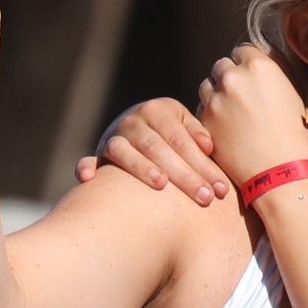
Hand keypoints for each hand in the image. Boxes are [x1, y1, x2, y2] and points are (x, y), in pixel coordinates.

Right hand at [75, 97, 231, 205]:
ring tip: (161, 184)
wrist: (138, 129)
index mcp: (159, 110)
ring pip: (123, 151)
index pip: (182, 140)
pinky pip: (89, 160)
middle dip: (184, 175)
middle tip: (205, 198)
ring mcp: (113, 136)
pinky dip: (86, 167)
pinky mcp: (98, 154)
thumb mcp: (186, 128)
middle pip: (158, 148)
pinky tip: (89, 178)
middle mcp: (133, 120)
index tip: (221, 190)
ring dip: (141, 167)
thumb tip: (207, 147)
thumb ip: (198, 135)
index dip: (203, 165)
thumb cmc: (173, 136)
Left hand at [194, 45, 307, 185]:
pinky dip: (211, 115)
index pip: (242, 50)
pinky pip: (201, 110)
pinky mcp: (204, 121)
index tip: (248, 74)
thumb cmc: (293, 137)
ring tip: (233, 113)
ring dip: (217, 95)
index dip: (246, 63)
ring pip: (207, 86)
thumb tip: (262, 70)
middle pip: (221, 66)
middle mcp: (233, 78)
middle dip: (229, 78)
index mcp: (259, 66)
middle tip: (240, 95)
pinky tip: (227, 128)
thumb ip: (273, 77)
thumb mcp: (293, 96)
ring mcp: (215, 99)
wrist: (279, 171)